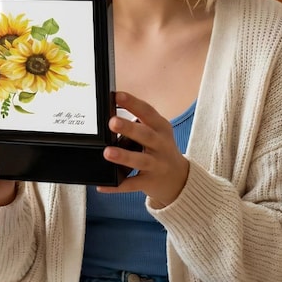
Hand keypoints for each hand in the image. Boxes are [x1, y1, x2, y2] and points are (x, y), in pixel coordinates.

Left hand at [100, 91, 189, 206]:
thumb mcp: (157, 132)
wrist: (179, 179)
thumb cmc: (161, 149)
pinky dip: (117, 186)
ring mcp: (157, 165)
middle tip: (112, 122)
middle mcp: (161, 145)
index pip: (147, 112)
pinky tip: (102, 185)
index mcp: (161, 128)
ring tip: (107, 152)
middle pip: (145, 135)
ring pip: (140, 160)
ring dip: (124, 156)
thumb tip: (110, 112)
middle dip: (129, 128)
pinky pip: (132, 185)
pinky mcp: (150, 182)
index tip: (117, 95)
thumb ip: (139, 122)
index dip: (133, 103)